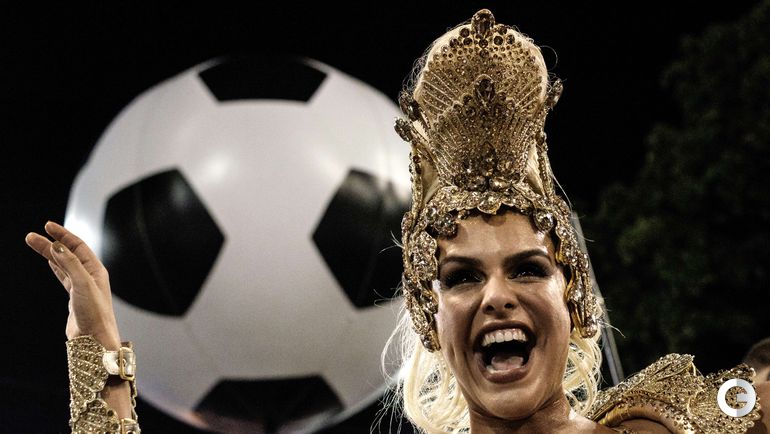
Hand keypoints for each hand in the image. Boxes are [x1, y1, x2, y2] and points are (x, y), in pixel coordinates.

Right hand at [25, 221, 121, 348]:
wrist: (95, 340)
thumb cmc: (95, 314)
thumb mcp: (83, 285)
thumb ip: (71, 265)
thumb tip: (57, 245)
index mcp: (96, 270)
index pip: (78, 246)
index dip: (63, 235)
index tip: (47, 226)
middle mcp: (90, 276)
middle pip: (68, 253)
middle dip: (50, 243)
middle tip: (31, 236)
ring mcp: (82, 287)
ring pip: (63, 264)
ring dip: (49, 254)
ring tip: (34, 243)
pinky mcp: (75, 298)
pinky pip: (64, 277)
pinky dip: (56, 267)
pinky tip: (50, 261)